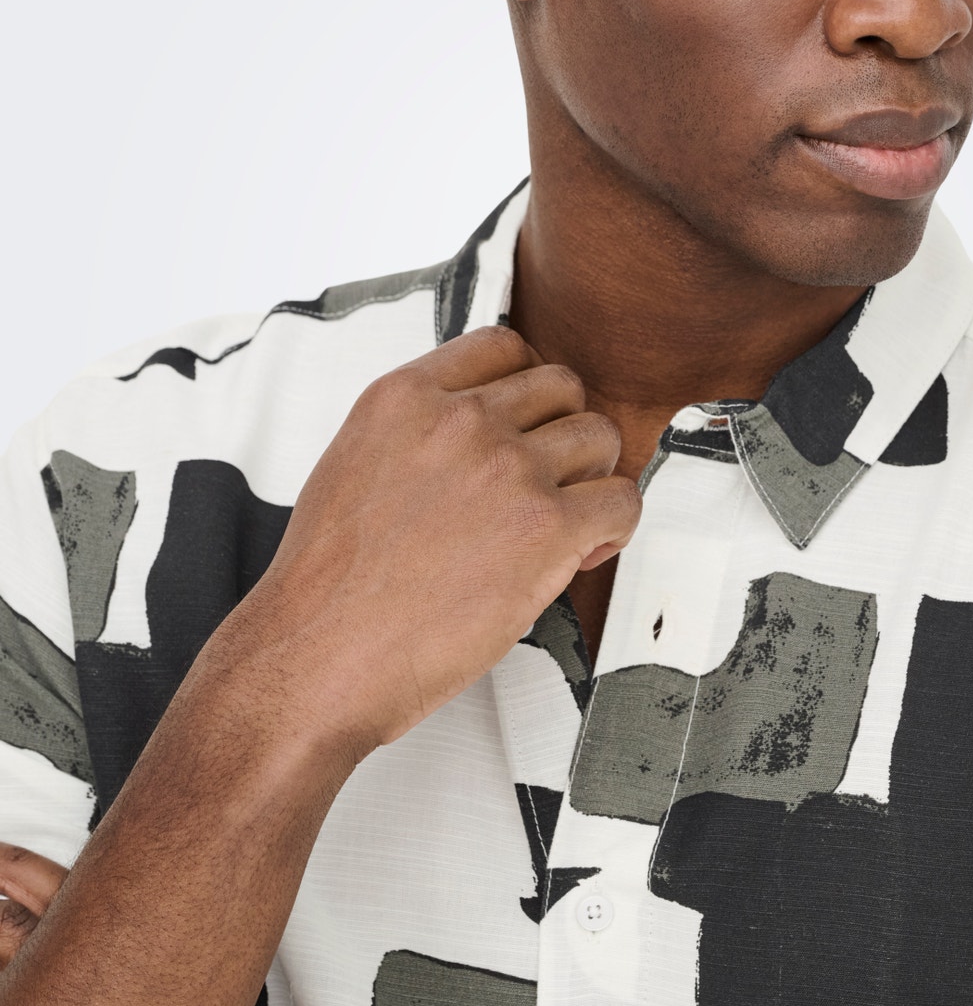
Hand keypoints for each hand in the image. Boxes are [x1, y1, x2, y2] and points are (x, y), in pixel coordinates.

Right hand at [224, 325, 640, 754]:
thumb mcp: (355, 464)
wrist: (317, 659)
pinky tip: (580, 554)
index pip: (503, 347)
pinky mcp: (545, 528)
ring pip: (600, 436)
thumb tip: (488, 431)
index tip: (529, 425)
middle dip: (564, 432)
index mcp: (405, 397)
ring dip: (591, 479)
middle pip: (562, 386)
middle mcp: (460, 421)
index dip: (528, 388)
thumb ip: (419, 431)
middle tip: (549, 483)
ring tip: (564, 525)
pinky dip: (613, 528)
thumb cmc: (330, 587)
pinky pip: (621, 500)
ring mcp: (507, 469)